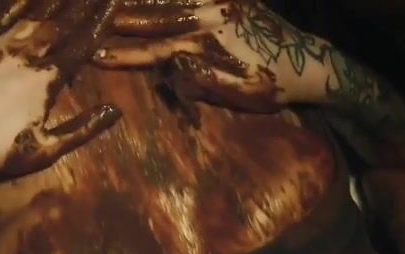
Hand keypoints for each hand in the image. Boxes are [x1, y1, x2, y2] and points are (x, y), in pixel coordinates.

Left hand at [0, 0, 121, 195]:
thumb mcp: (46, 149)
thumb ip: (82, 129)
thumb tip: (115, 111)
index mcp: (46, 80)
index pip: (81, 45)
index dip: (99, 23)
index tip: (114, 3)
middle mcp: (26, 55)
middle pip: (61, 24)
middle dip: (83, 5)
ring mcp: (0, 47)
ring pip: (35, 15)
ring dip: (56, 0)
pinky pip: (3, 16)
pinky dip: (20, 2)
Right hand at [94, 0, 336, 111]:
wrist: (310, 63)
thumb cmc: (269, 86)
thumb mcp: (236, 92)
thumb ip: (201, 78)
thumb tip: (169, 65)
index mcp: (207, 46)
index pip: (156, 51)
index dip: (126, 55)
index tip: (97, 55)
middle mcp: (211, 17)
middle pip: (157, 15)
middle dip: (123, 16)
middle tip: (94, 15)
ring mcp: (221, 2)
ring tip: (115, 1)